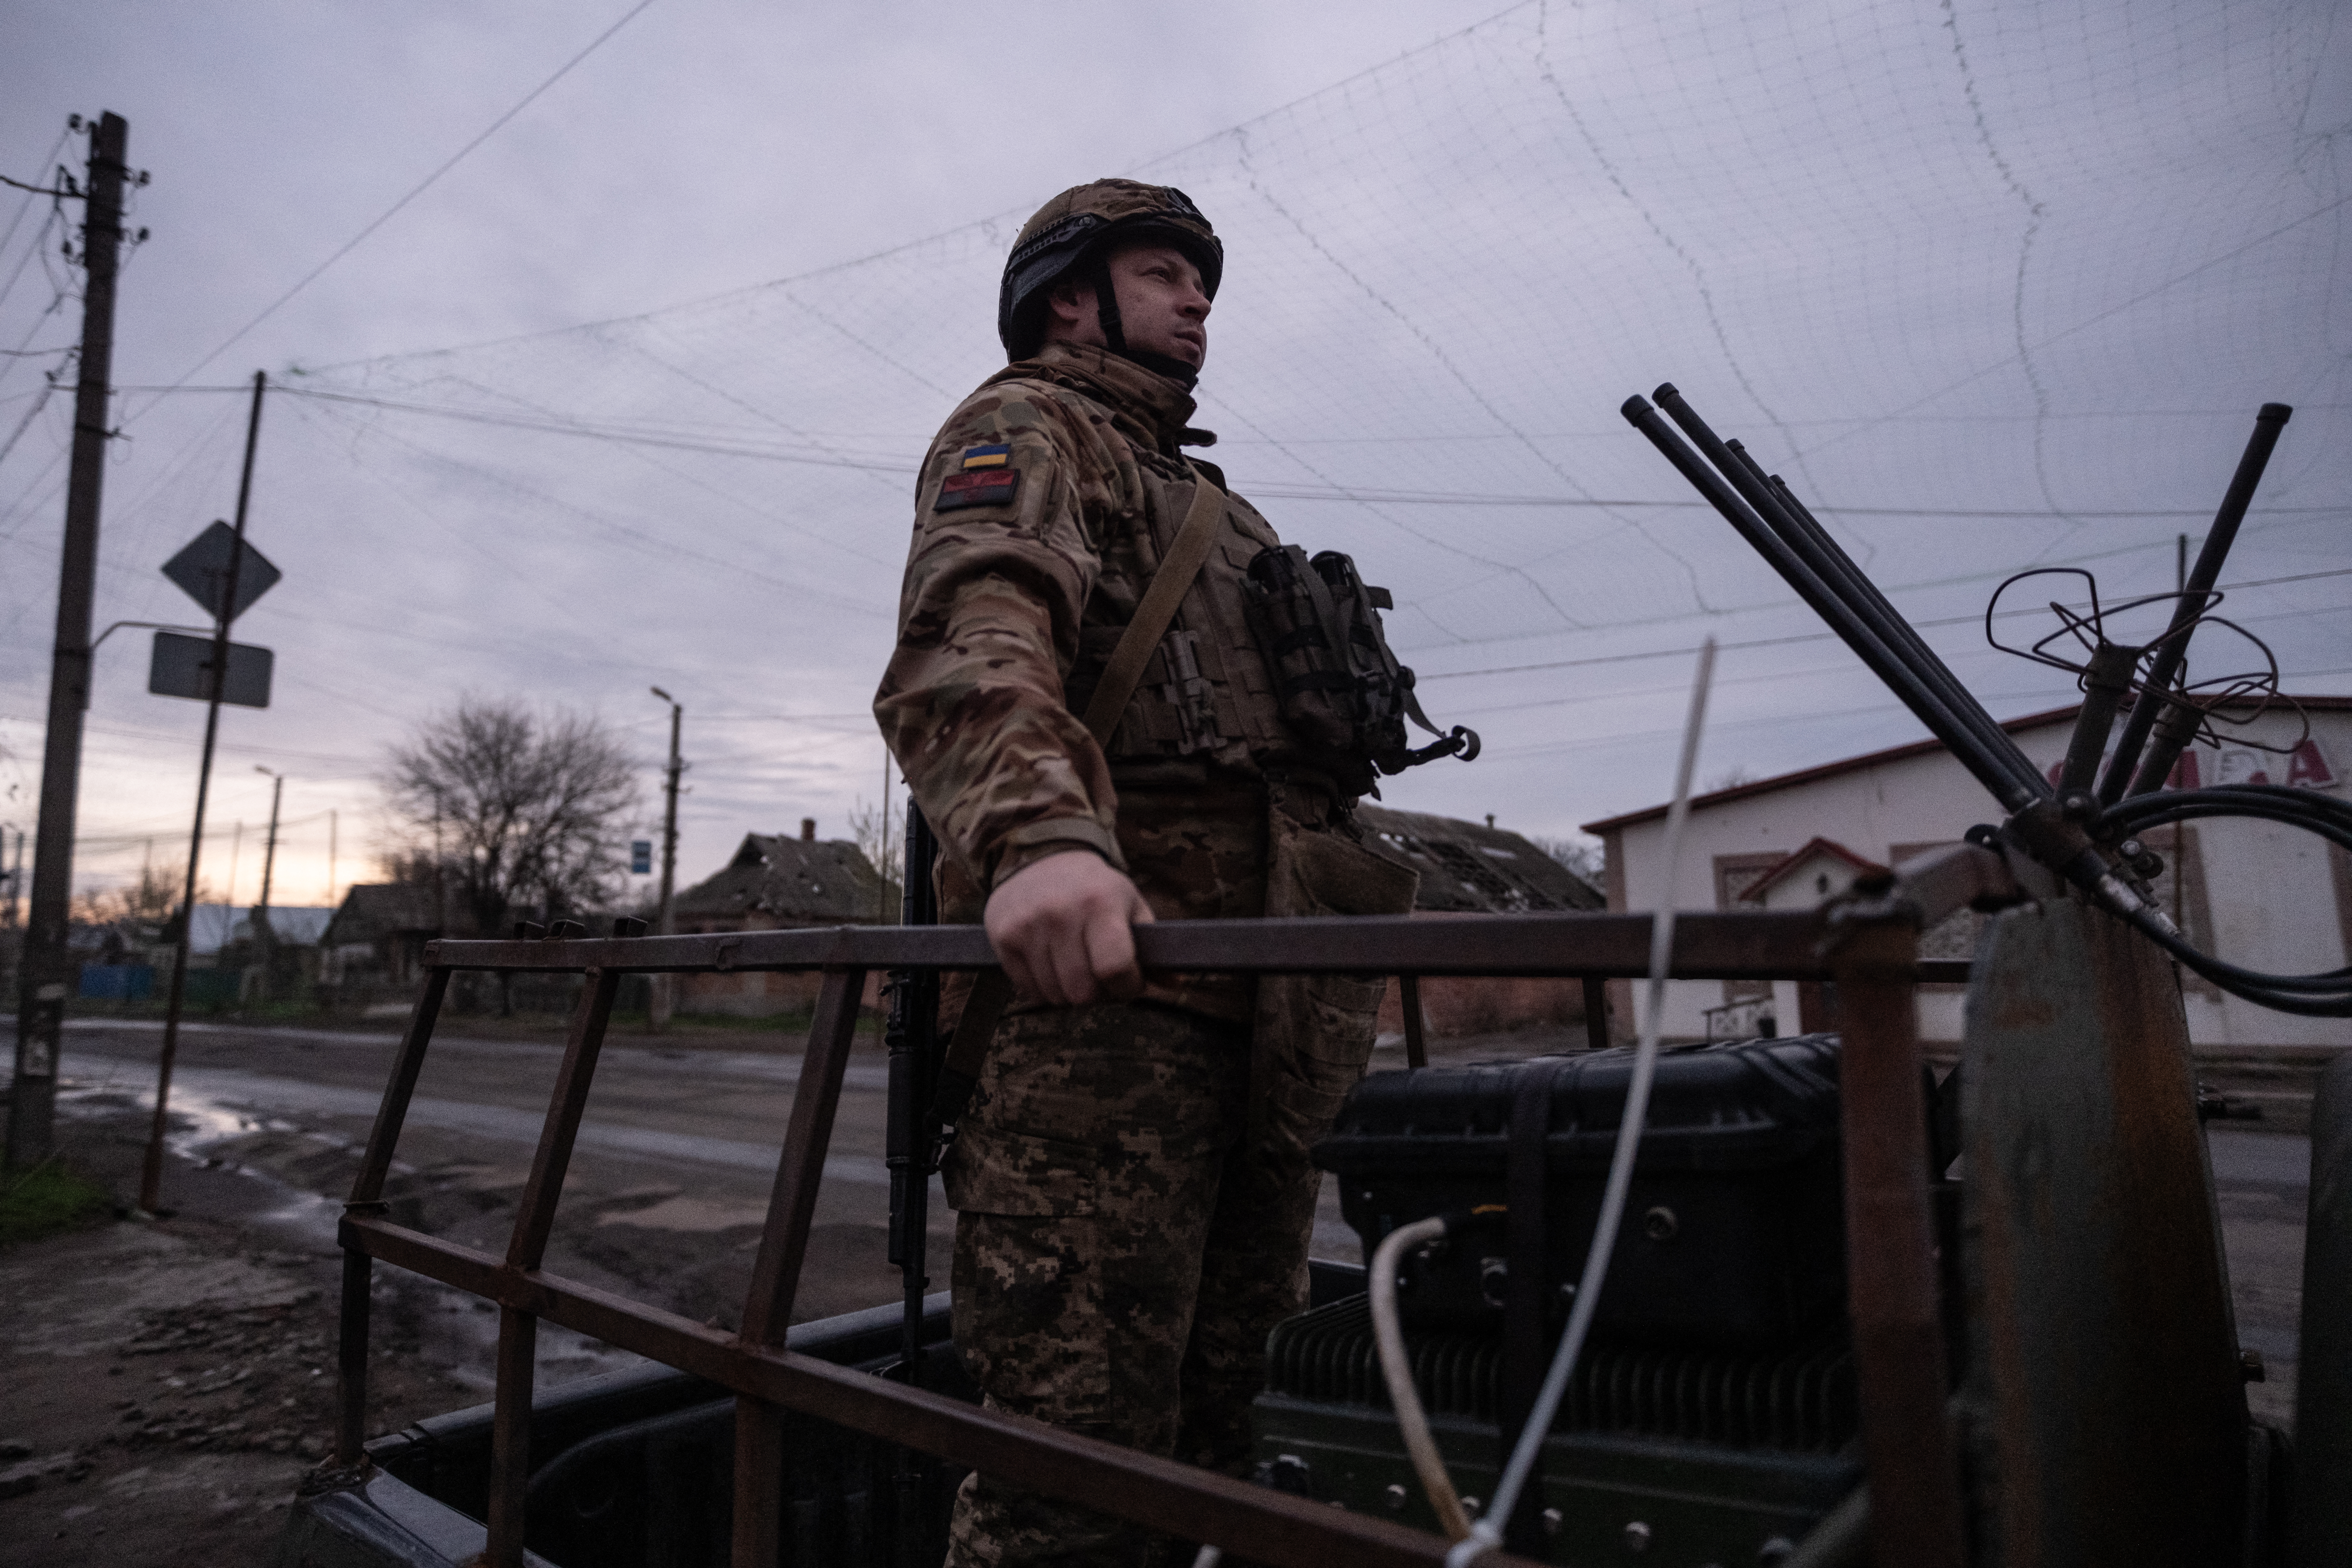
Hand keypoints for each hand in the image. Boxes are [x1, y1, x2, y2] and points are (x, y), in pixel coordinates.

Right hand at [984, 849, 1154, 1006]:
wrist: (1038, 855)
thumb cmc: (1094, 887)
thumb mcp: (1129, 904)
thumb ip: (1151, 946)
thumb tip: (1173, 984)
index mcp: (1100, 903)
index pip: (1114, 967)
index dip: (1127, 987)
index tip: (1129, 982)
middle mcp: (1060, 914)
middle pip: (1083, 992)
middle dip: (1099, 994)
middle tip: (1101, 977)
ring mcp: (1028, 927)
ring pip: (1055, 996)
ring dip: (1071, 993)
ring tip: (1077, 968)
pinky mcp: (1003, 938)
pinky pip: (1028, 990)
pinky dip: (1045, 988)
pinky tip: (1053, 964)